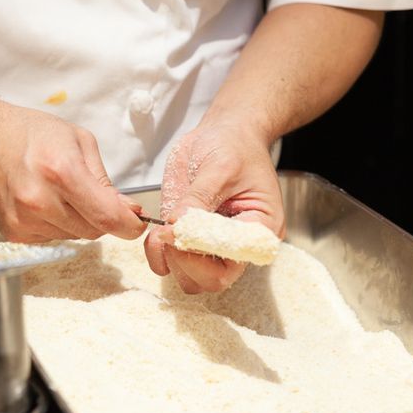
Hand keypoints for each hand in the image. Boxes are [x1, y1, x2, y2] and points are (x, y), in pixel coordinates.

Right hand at [0, 99, 146, 242]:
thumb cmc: (28, 133)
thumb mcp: (78, 141)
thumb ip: (105, 180)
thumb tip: (128, 211)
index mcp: (61, 171)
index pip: (108, 217)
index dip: (130, 225)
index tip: (137, 222)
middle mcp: (40, 200)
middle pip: (95, 230)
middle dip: (102, 216)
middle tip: (90, 193)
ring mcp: (24, 220)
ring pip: (76, 236)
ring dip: (78, 220)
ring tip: (58, 191)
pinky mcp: (14, 233)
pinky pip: (54, 238)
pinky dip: (57, 224)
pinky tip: (43, 201)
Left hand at [144, 122, 283, 292]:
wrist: (225, 132)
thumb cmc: (235, 146)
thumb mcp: (220, 167)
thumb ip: (199, 198)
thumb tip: (177, 226)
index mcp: (259, 231)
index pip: (233, 264)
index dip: (203, 256)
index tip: (180, 230)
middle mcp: (235, 245)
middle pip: (210, 280)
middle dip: (184, 261)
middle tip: (168, 231)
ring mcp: (209, 244)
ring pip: (188, 277)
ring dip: (168, 259)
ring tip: (160, 230)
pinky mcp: (187, 236)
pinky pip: (170, 261)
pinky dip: (157, 252)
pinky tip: (154, 231)